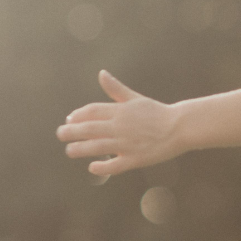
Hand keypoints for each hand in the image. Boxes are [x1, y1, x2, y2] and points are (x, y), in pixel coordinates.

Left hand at [57, 70, 179, 176]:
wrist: (180, 127)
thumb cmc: (156, 112)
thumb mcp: (135, 98)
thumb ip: (116, 89)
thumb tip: (101, 73)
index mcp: (121, 111)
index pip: (92, 111)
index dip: (78, 115)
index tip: (69, 119)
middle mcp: (121, 126)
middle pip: (90, 129)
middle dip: (71, 132)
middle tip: (60, 134)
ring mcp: (127, 144)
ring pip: (97, 147)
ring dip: (80, 149)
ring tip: (69, 151)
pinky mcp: (135, 159)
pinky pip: (114, 166)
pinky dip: (102, 167)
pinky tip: (92, 167)